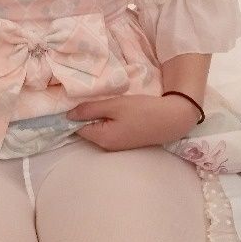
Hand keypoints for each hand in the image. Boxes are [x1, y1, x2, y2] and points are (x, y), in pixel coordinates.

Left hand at [66, 94, 200, 150]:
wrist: (172, 119)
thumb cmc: (143, 110)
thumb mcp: (114, 105)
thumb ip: (90, 109)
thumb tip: (67, 115)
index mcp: (102, 138)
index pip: (76, 127)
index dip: (74, 113)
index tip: (75, 98)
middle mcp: (107, 146)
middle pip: (87, 129)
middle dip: (86, 114)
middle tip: (91, 95)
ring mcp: (117, 145)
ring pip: (98, 128)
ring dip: (98, 116)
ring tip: (105, 100)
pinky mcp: (126, 141)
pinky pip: (109, 130)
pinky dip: (108, 120)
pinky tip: (115, 109)